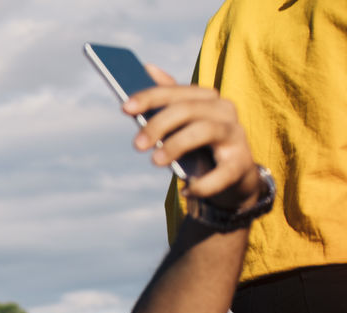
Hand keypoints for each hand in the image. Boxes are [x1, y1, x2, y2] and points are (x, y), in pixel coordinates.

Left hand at [125, 66, 260, 207]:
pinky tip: (187, 191)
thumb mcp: (184, 121)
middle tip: (136, 145)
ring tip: (156, 162)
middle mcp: (224, 111)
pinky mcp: (241, 164)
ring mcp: (235, 136)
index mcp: (207, 99)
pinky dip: (203, 183)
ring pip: (205, 130)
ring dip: (177, 145)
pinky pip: (222, 173)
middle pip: (188, 109)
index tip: (124, 108)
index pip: (177, 92)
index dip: (150, 97)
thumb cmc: (201, 146)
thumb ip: (168, 98)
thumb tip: (146, 67)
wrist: (233, 177)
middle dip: (159, 124)